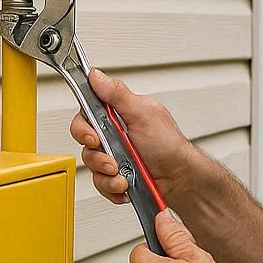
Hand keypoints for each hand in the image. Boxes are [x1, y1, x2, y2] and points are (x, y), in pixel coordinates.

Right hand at [70, 69, 193, 204]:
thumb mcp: (144, 114)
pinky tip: (126, 185)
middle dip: (96, 155)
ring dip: (107, 174)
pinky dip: (112, 187)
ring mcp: (114, 155)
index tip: (93, 136)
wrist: (180, 178)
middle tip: (111, 161)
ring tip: (124, 176)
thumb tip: (96, 75)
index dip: (83, 127)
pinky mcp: (115, 176)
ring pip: (91, 165)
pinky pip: (101, 183)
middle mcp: (113, 134)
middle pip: (84, 142)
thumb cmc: (169, 145)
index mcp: (118, 115)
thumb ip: (118, 94)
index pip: (86, 114)